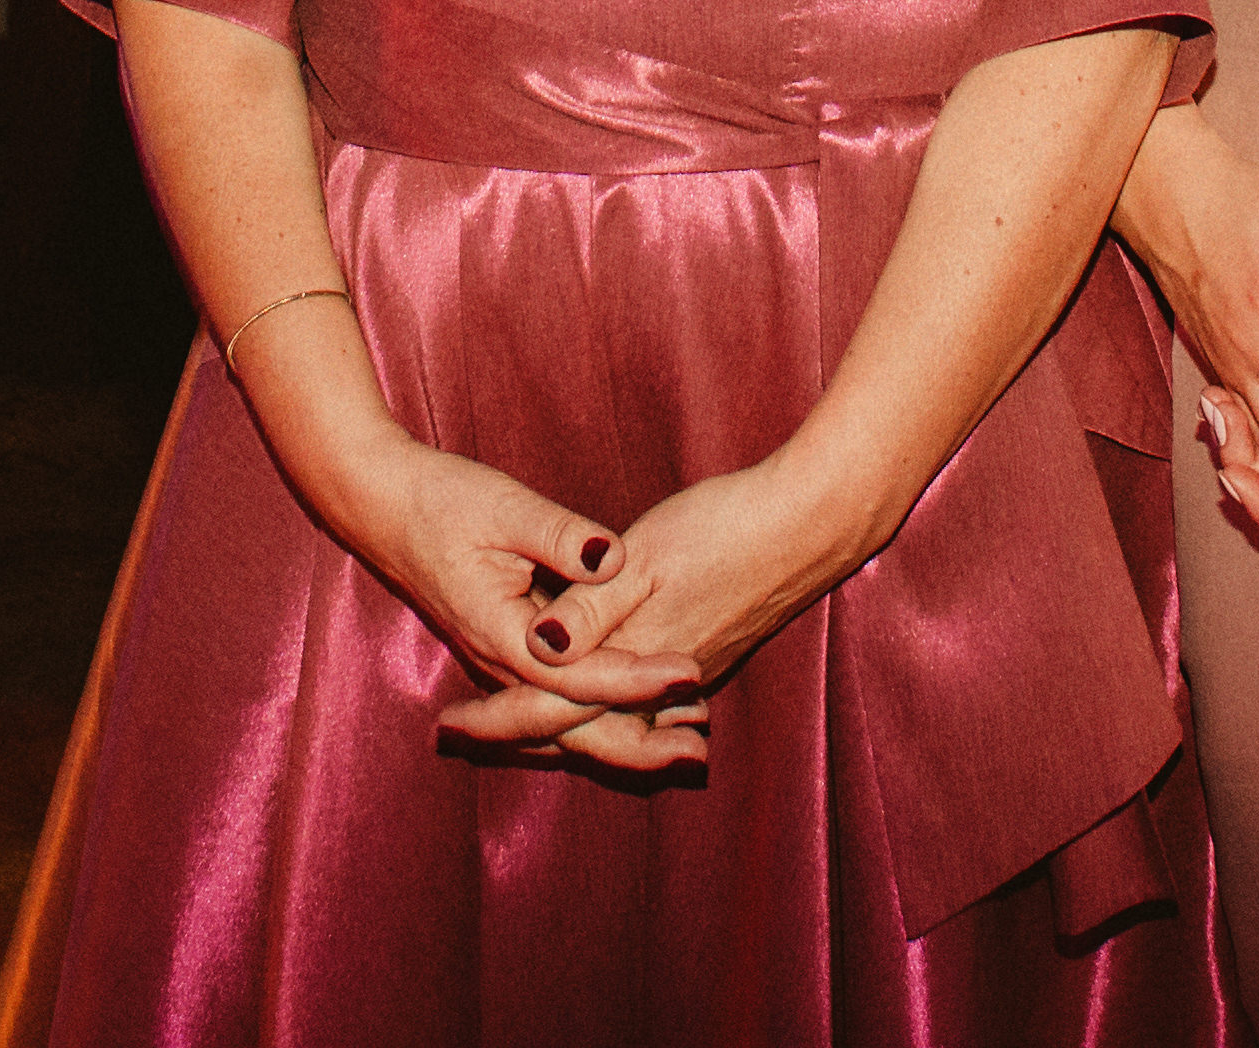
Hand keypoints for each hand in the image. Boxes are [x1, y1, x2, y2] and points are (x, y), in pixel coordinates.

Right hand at [318, 436, 660, 754]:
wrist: (382, 506)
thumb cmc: (442, 501)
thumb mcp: (505, 508)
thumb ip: (560, 537)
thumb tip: (611, 558)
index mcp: (501, 634)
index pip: (580, 673)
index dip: (637, 674)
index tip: (689, 669)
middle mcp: (500, 663)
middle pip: (573, 726)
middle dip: (637, 743)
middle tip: (698, 750)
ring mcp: (500, 664)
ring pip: (564, 723)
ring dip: (622, 737)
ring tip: (682, 746)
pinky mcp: (506, 652)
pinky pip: (555, 704)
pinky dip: (598, 716)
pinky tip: (638, 717)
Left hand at [441, 455, 863, 768]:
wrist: (811, 526)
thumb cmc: (726, 530)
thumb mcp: (648, 559)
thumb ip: (590, 609)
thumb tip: (538, 649)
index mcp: (633, 656)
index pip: (551, 706)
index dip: (496, 716)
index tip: (447, 727)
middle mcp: (658, 683)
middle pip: (576, 726)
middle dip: (518, 732)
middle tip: (460, 732)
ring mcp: (686, 671)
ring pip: (608, 718)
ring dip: (558, 725)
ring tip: (510, 722)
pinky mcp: (706, 652)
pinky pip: (638, 702)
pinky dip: (602, 708)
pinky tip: (591, 692)